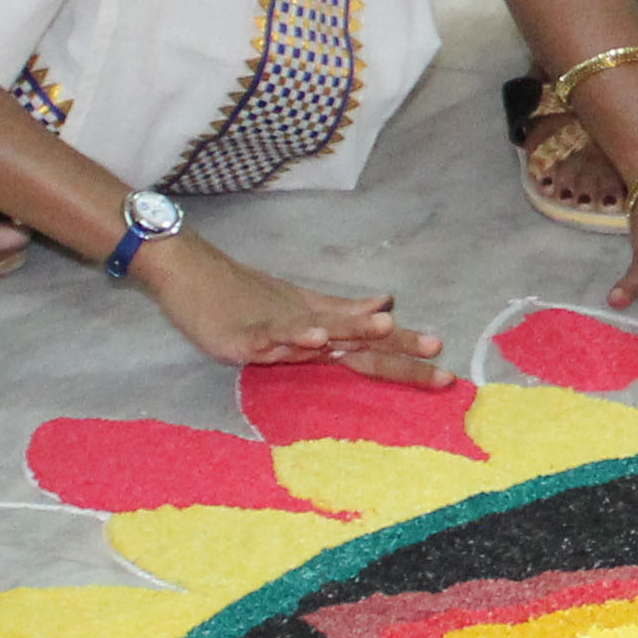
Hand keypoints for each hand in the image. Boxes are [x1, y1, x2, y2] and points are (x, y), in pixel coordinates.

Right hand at [125, 227, 444, 382]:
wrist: (191, 272)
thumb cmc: (244, 295)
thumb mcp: (299, 306)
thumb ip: (341, 311)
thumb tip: (385, 305)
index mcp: (322, 320)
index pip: (371, 340)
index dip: (407, 350)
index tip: (446, 365)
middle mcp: (308, 322)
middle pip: (358, 340)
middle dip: (397, 350)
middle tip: (437, 353)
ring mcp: (277, 326)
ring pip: (321, 329)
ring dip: (353, 329)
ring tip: (386, 329)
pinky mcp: (245, 333)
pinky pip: (272, 336)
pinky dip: (292, 335)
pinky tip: (313, 337)